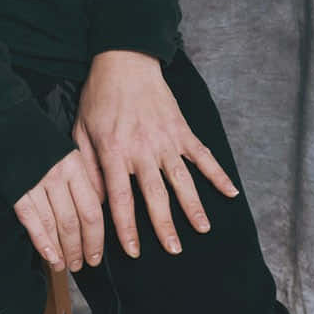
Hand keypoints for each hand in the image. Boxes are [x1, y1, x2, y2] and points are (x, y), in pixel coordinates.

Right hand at [14, 149, 105, 271]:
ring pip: (54, 224)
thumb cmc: (36, 137)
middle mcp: (57, 175)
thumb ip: (81, 178)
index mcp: (74, 166)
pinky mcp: (15, 188)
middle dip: (79, 248)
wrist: (2, 122)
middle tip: (81, 264)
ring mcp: (35, 182)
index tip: (96, 254)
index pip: (92, 211)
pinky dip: (41, 241)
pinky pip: (31, 220)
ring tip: (64, 264)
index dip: (96, 239)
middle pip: (74, 222)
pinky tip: (48, 254)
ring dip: (61, 250)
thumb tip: (95, 210)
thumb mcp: (66, 151)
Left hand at [72, 50, 238, 256]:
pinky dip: (219, 175)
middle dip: (165, 226)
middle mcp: (143, 151)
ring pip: (183, 181)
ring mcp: (166, 141)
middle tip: (174, 250)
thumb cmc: (98, 98)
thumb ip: (88, 165)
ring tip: (203, 230)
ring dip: (194, 207)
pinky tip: (232, 193)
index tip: (133, 251)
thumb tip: (92, 198)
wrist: (124, 63)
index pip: (120, 199)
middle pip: (155, 196)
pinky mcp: (182, 131)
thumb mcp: (81, 130)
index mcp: (114, 153)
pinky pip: (204, 156)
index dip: (127, 228)